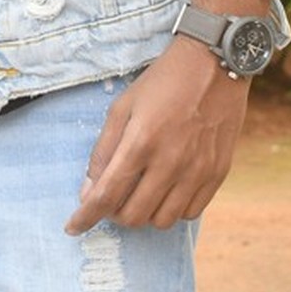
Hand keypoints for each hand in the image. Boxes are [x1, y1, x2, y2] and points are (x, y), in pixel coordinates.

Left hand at [65, 36, 249, 233]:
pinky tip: (166, 188)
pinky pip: (190, 212)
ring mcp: (197, 170)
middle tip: (113, 197)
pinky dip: (172, 208)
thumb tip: (88, 190)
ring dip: (144, 213)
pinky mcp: (218, 173)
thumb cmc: (162, 82)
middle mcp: (170, 162)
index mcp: (141, 141)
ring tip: (140, 192)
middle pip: (134, 216)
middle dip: (115, 214)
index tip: (72, 227)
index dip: (86, 217)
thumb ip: (104, 149)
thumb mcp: (123, 106)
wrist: (213, 64)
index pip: (107, 195)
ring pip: (162, 221)